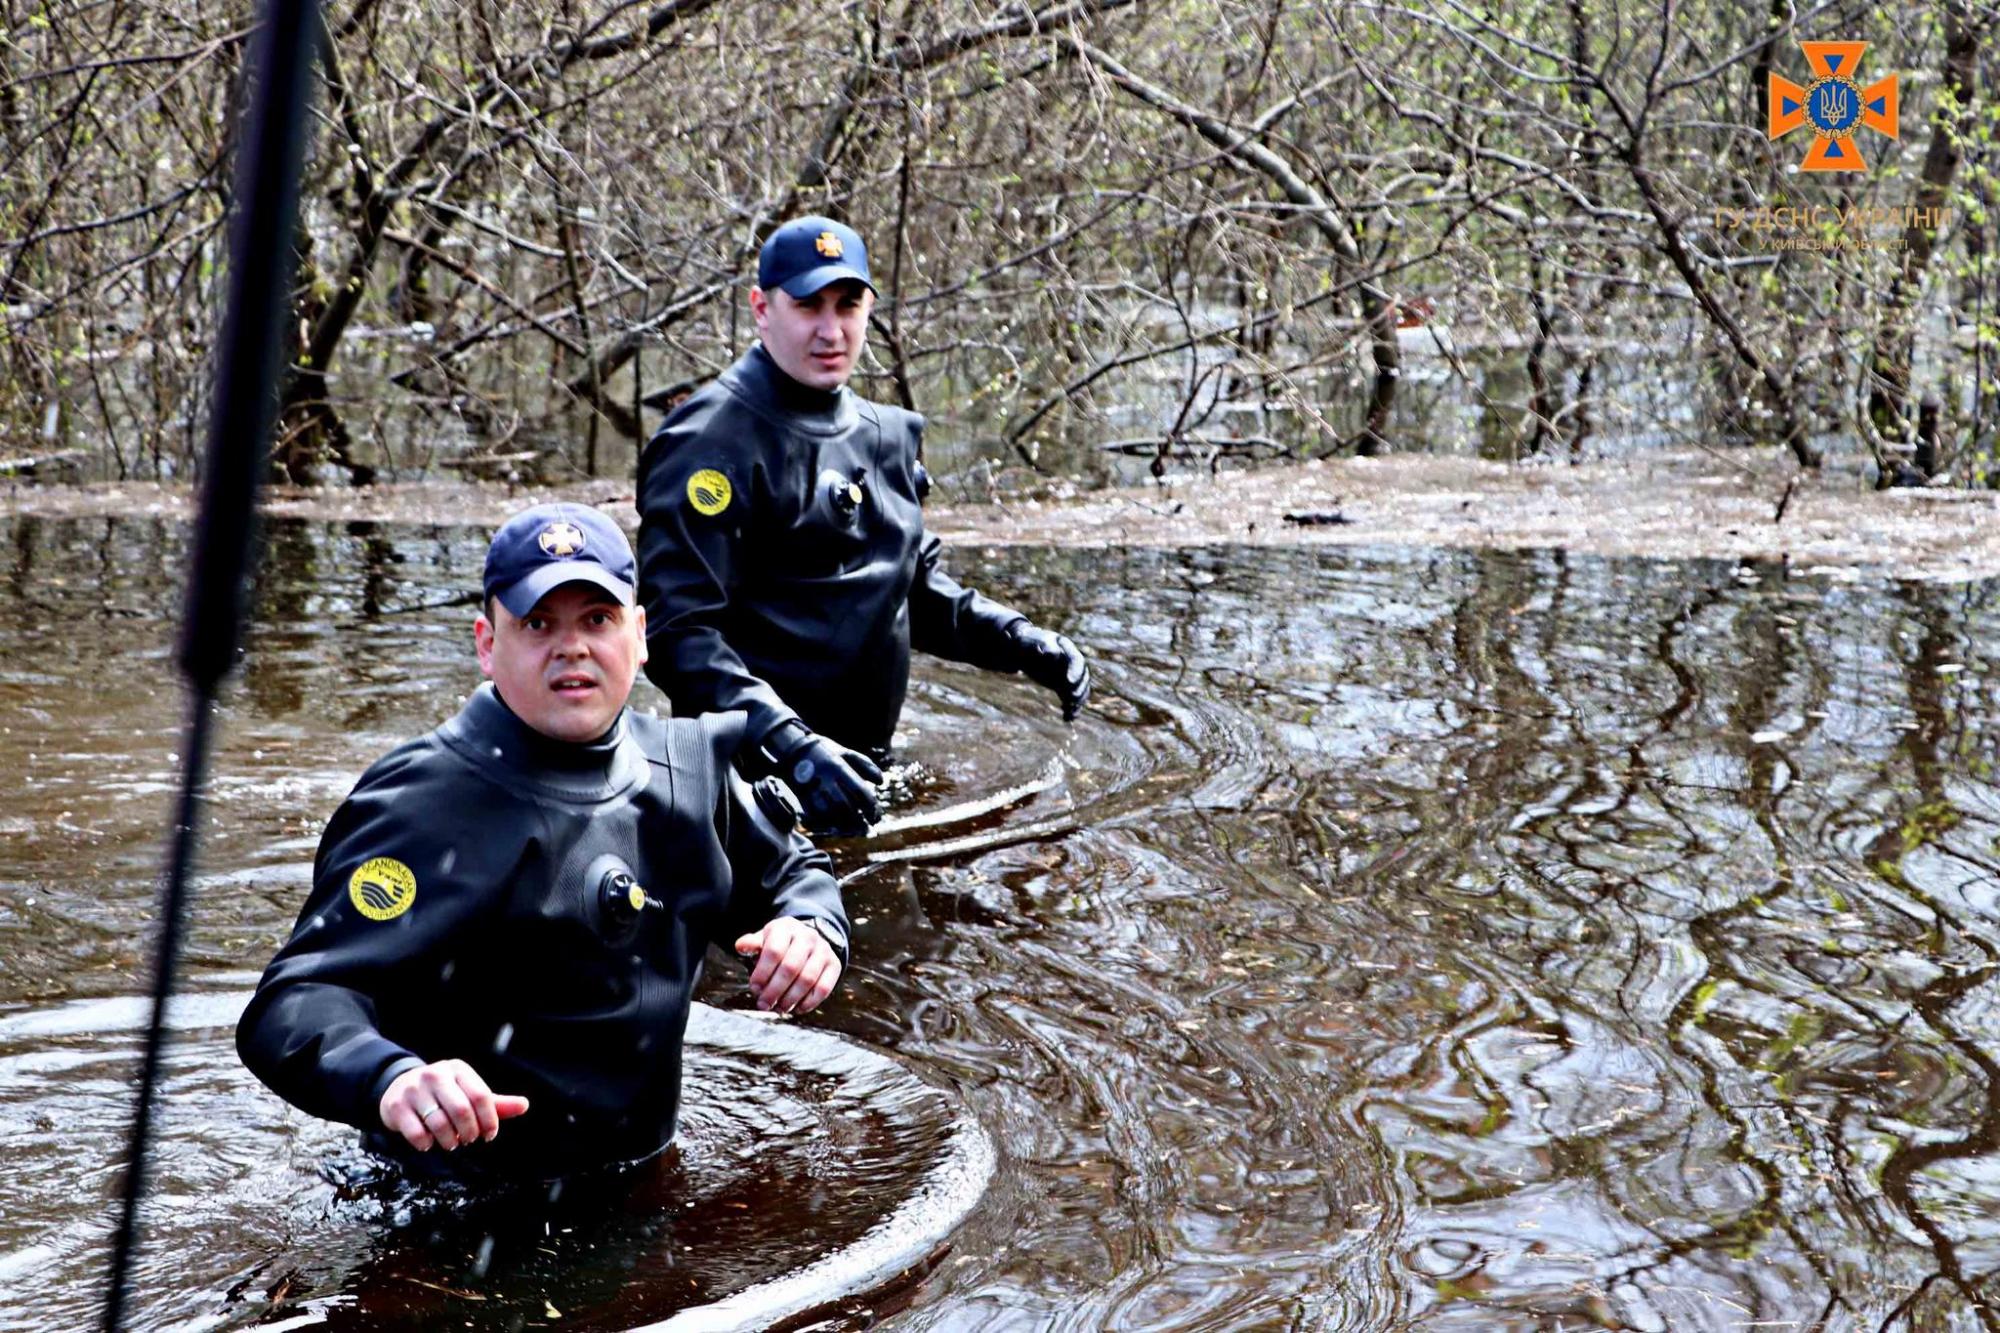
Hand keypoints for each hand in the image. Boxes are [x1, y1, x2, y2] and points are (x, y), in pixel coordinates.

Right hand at [378, 1060, 528, 1152]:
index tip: (490, 1135)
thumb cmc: (442, 1093)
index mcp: (458, 1069)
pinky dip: (426, 1144)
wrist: (398, 1086)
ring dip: (449, 1140)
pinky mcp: (396, 1106)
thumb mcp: (467, 1092)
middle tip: (469, 1140)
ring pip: (439, 1123)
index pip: (482, 1096)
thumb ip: (494, 1102)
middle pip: (462, 1110)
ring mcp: (414, 1089)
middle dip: (470, 1132)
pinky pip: (416, 1132)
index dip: (490, 1120)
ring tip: (451, 1142)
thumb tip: (524, 1105)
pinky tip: (429, 1142)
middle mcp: (435, 1075)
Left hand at [734, 918, 842, 1014]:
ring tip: (778, 1009)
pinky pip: (823, 988)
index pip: (774, 951)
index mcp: (786, 928)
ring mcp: (823, 950)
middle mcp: (808, 936)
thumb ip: (752, 944)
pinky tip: (796, 1009)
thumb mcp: (764, 939)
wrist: (807, 939)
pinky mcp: (834, 964)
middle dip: (774, 990)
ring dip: (790, 999)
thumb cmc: (779, 944)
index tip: (754, 988)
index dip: (762, 973)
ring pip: (807, 979)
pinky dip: (808, 1003)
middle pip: (790, 967)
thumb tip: (740, 946)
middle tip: (763, 1005)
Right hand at [773, 729, 882, 836]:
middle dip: (858, 821)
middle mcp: (825, 780)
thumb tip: (881, 782)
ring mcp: (813, 791)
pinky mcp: (803, 799)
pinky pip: (816, 817)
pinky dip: (828, 825)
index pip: (859, 791)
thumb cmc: (825, 752)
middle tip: (867, 828)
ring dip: (845, 826)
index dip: (871, 807)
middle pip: (845, 807)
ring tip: (855, 830)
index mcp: (838, 768)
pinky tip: (838, 828)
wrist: (793, 750)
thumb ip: (866, 766)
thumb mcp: (846, 753)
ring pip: (830, 815)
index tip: (876, 816)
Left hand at [1011, 623, 1090, 721]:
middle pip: (1081, 677)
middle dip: (1079, 688)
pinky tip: (1067, 718)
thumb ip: (1043, 647)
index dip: (1075, 671)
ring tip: (1070, 712)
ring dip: (1077, 702)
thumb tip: (1052, 653)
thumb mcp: (1032, 643)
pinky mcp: (1062, 685)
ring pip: (1078, 689)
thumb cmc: (1026, 643)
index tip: (1068, 681)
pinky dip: (1070, 708)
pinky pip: (1070, 698)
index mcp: (1066, 647)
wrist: (1021, 649)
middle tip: (1072, 699)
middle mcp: (1070, 662)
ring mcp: (1067, 674)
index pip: (1076, 660)